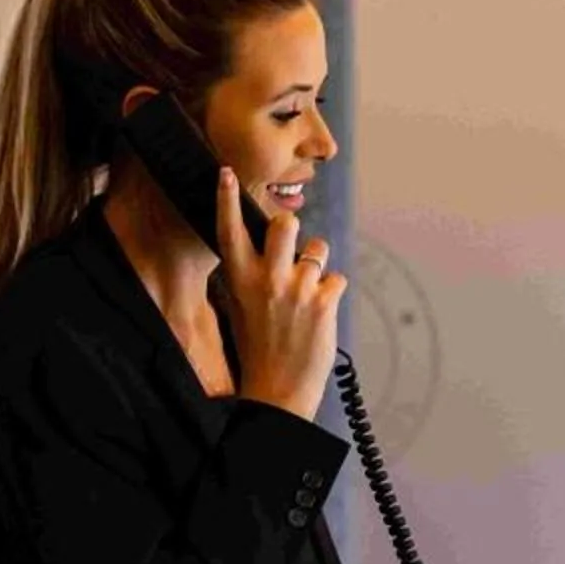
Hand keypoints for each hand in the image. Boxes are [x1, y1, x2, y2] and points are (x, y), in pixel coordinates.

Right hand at [220, 168, 344, 421]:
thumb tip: (266, 251)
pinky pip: (337, 278)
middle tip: (290, 249)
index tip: (227, 172)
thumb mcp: (241, 309)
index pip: (230, 230)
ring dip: (316, 265)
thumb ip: (251, 277)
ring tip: (306, 294)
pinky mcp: (324, 302)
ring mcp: (297, 289)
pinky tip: (319, 315)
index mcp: (239, 280)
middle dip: (291, 229)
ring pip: (318, 248)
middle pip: (284, 223)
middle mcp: (267, 279)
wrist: (276, 391)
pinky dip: (331, 293)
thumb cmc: (258, 350)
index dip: (227, 198)